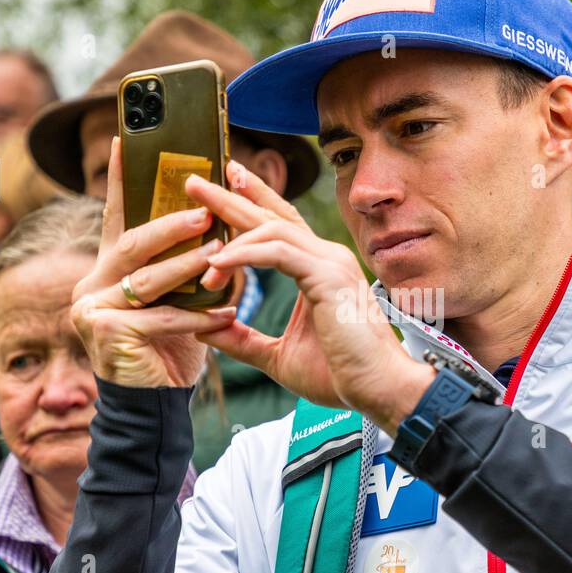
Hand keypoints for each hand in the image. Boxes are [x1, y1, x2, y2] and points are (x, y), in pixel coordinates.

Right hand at [70, 137, 238, 388]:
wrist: (155, 407)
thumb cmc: (171, 350)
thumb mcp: (177, 299)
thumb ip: (181, 264)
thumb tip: (211, 217)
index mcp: (105, 270)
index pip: (118, 218)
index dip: (122, 180)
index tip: (127, 139)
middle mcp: (89, 284)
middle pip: (133, 243)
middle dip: (172, 226)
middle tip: (206, 211)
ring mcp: (90, 310)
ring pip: (148, 279)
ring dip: (188, 267)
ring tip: (221, 255)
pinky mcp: (105, 334)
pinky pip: (159, 317)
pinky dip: (196, 316)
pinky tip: (226, 316)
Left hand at [185, 161, 433, 432]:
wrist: (379, 389)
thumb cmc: (339, 375)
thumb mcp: (279, 357)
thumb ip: (243, 341)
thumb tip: (205, 331)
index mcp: (318, 269)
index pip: (280, 225)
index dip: (251, 203)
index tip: (221, 188)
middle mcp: (326, 257)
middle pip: (273, 215)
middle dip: (232, 197)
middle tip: (193, 183)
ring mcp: (330, 263)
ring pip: (273, 228)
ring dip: (232, 233)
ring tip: (202, 254)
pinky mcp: (329, 276)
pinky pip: (279, 252)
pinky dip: (245, 255)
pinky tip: (219, 266)